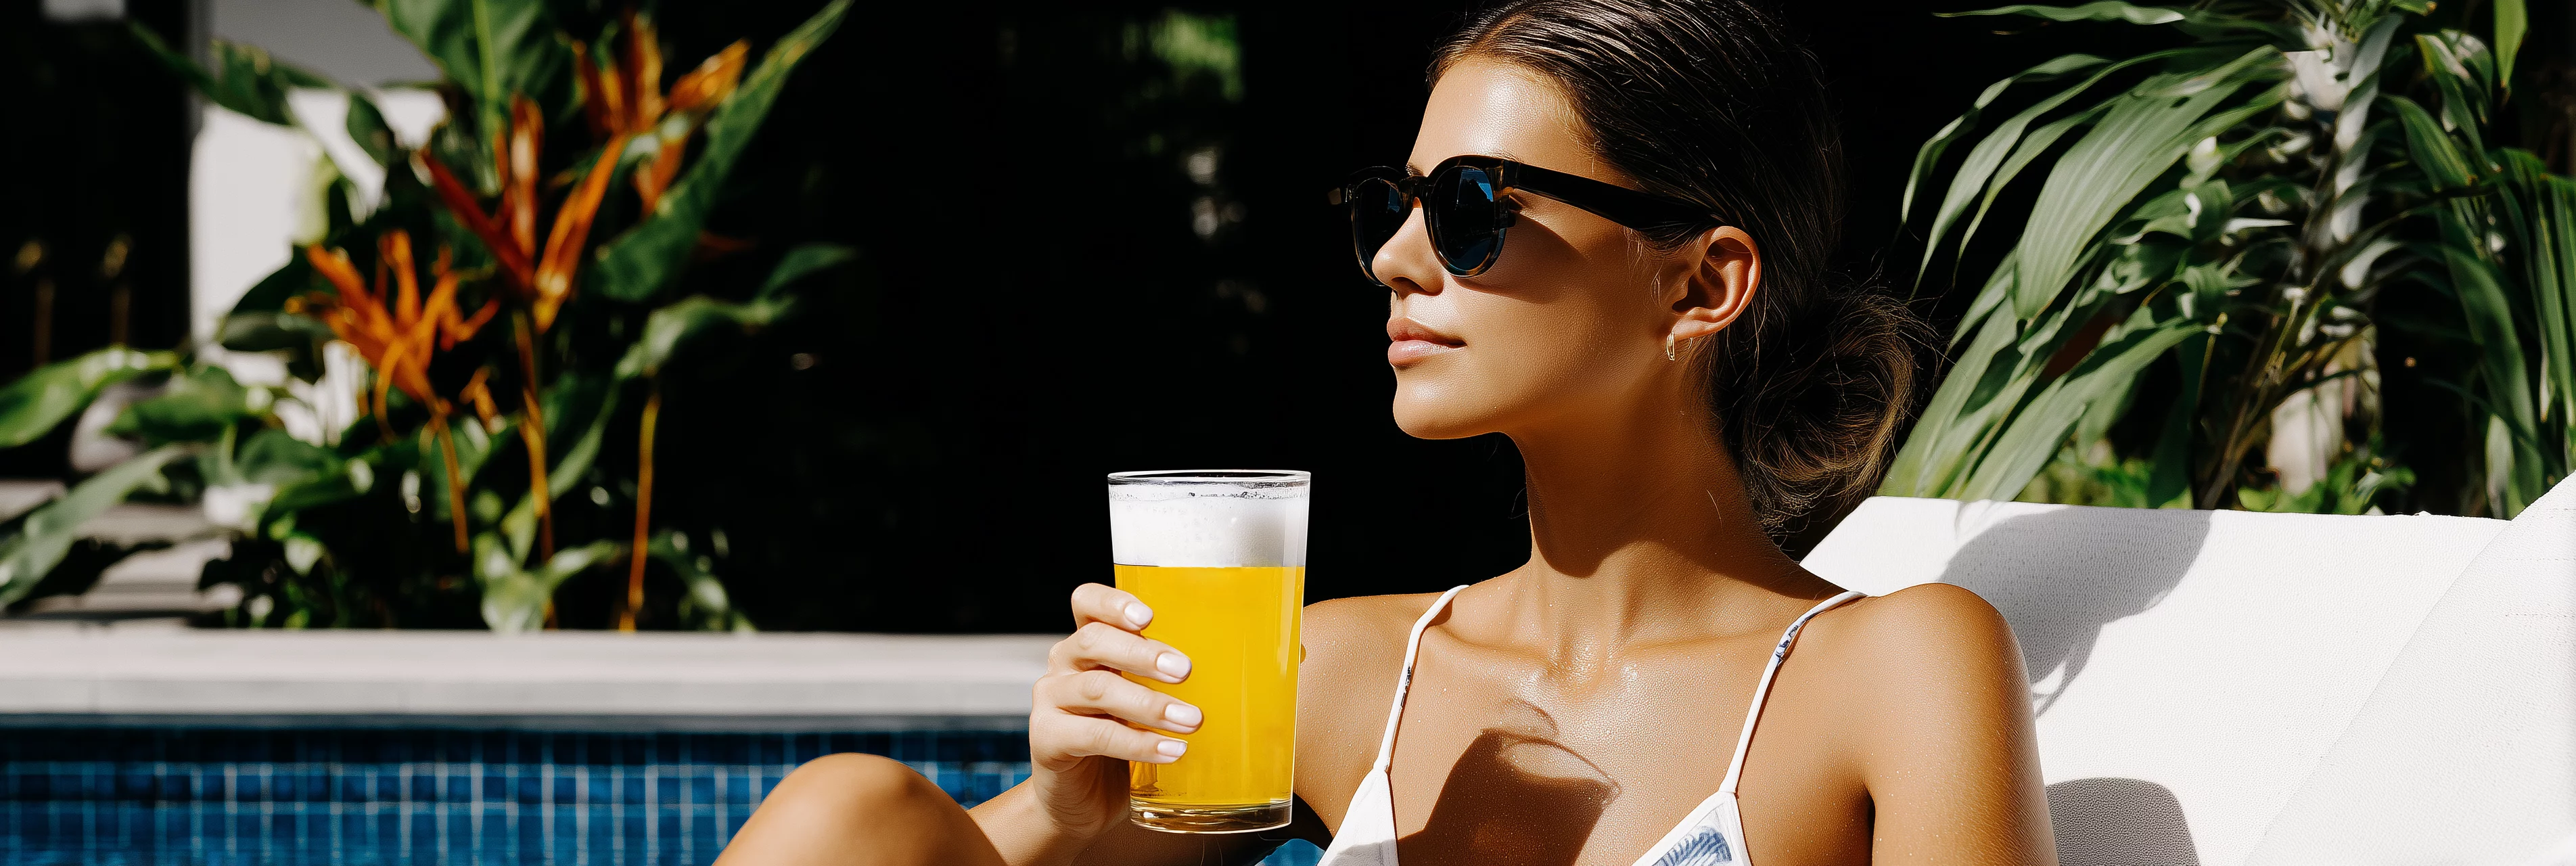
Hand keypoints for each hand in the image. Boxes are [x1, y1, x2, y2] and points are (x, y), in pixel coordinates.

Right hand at [1026, 583, 1201, 840]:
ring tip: (1190, 720)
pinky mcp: (1046, 739)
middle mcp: (1064, 664)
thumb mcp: (1145, 703)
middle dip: (1143, 652)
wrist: (1083, 803)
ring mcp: (1050, 700)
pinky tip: (1169, 750)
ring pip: (1096, 688)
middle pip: (1094, 641)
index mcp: (1089, 644)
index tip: (1148, 616)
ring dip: (1149, 703)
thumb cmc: (1124, 743)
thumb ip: (1169, 681)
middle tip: (1186, 671)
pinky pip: (1093, 735)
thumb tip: (1243, 670)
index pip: (1088, 602)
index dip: (1114, 602)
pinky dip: (1137, 743)